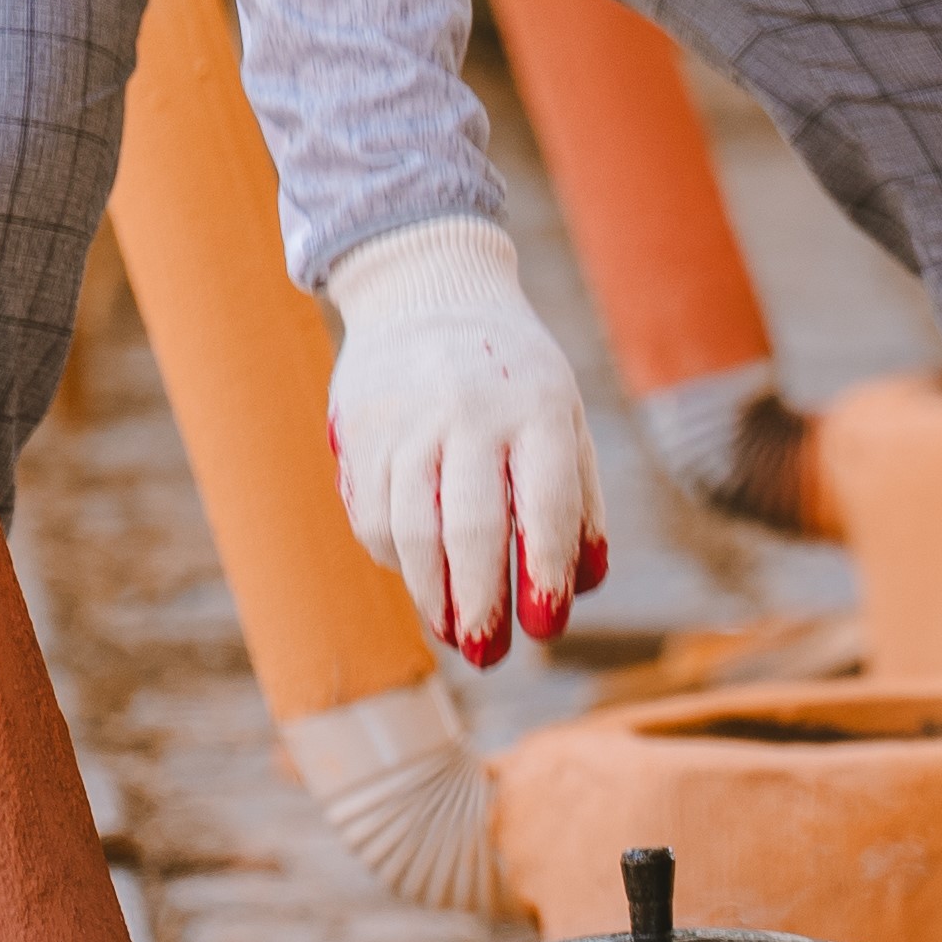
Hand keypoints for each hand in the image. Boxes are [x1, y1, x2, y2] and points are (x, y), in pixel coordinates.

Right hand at [324, 220, 603, 661]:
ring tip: (454, 633)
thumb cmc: (514, 373)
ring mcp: (407, 419)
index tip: (546, 626)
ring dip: (431, 595)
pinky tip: (418, 578)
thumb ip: (579, 499)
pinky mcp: (358, 429)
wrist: (427, 286)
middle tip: (490, 656)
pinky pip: (372, 515)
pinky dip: (394, 559)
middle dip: (480, 602)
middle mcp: (469, 410)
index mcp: (537, 407)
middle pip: (470, 526)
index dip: (546, 573)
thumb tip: (583, 585)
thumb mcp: (564, 416)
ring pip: (411, 529)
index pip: (546, 504)